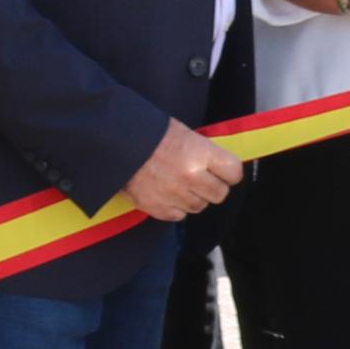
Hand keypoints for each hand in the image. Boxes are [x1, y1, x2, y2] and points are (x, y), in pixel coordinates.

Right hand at [122, 117, 241, 221]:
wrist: (116, 143)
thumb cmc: (150, 133)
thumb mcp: (184, 133)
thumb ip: (204, 152)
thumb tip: (220, 166)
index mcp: (200, 153)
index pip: (233, 172)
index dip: (229, 172)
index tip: (224, 170)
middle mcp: (190, 176)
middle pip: (219, 194)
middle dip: (214, 186)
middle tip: (203, 178)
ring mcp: (173, 194)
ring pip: (199, 206)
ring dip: (195, 197)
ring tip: (182, 184)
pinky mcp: (156, 207)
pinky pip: (178, 215)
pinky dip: (176, 207)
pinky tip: (168, 193)